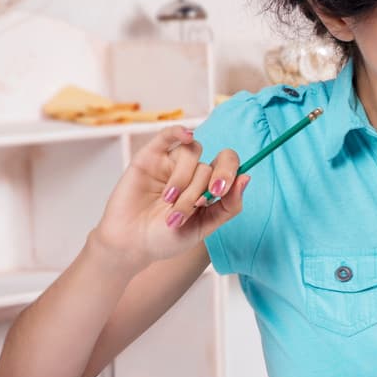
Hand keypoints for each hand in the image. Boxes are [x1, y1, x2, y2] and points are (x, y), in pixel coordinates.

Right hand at [90, 125, 249, 268]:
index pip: (230, 168)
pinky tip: (186, 135)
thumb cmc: (165, 238)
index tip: (218, 190)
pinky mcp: (151, 156)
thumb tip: (247, 177)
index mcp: (210, 188)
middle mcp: (194, 173)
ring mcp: (172, 163)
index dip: (229, 173)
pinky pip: (168, 135)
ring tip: (169, 202)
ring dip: (183, 180)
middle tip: (196, 202)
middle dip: (205, 184)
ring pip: (191, 154)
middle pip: (212, 163)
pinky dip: (179, 131)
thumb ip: (228, 206)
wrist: (130, 244)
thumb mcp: (203, 228)